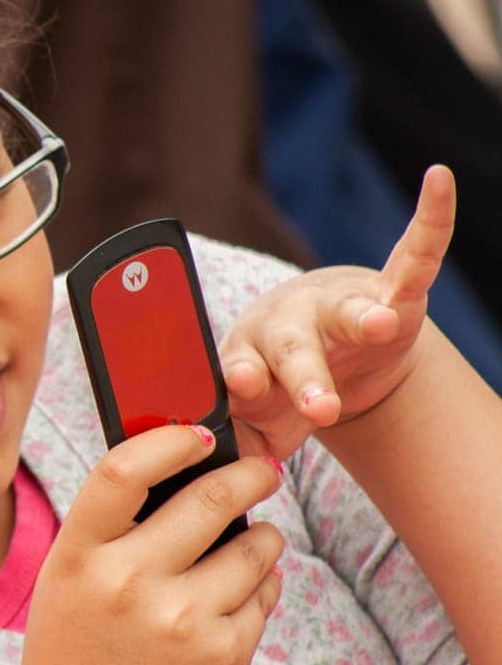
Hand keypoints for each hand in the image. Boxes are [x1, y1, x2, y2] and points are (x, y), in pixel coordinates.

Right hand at [18, 426, 284, 664]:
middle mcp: (126, 584)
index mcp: (76, 556)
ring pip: (252, 548)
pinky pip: (264, 596)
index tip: (201, 433)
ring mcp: (179, 621)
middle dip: (249, 474)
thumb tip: (186, 467)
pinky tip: (244, 589)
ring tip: (258, 536)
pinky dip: (263, 584)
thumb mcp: (68, 579)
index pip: (125, 471)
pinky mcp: (222, 657)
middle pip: (208, 498)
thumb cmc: (75, 648)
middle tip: (263, 468)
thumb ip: (111, 527)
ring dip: (264, 534)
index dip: (172, 440)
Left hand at [220, 165, 454, 460]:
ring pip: (347, 312)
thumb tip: (225, 481)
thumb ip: (240, 447)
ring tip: (376, 324)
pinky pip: (412, 255)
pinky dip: (430, 222)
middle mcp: (287, 322)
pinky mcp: (388, 292)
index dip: (240, 377)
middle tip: (320, 407)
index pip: (237, 369)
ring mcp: (336, 305)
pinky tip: (438, 183)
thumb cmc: (278, 384)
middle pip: (291, 347)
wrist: (322, 348)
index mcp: (247, 353)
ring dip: (361, 319)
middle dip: (305, 376)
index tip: (242, 386)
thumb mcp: (259, 420)